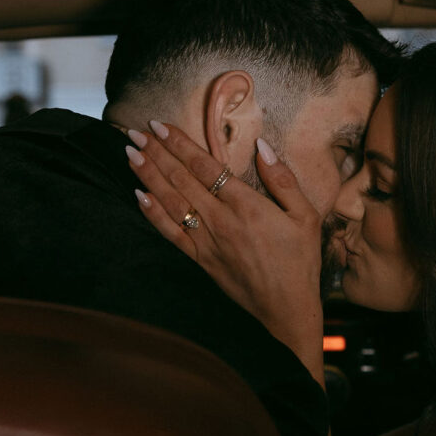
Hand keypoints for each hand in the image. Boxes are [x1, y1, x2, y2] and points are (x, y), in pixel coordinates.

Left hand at [126, 121, 324, 375]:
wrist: (286, 309)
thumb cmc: (300, 261)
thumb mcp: (306, 216)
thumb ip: (283, 179)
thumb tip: (262, 146)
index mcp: (246, 205)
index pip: (204, 166)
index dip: (179, 144)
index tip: (159, 125)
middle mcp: (220, 220)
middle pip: (181, 179)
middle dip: (156, 153)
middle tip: (134, 132)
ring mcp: (206, 241)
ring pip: (170, 201)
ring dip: (148, 176)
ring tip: (130, 154)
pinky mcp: (199, 260)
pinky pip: (170, 233)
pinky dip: (152, 214)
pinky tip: (139, 196)